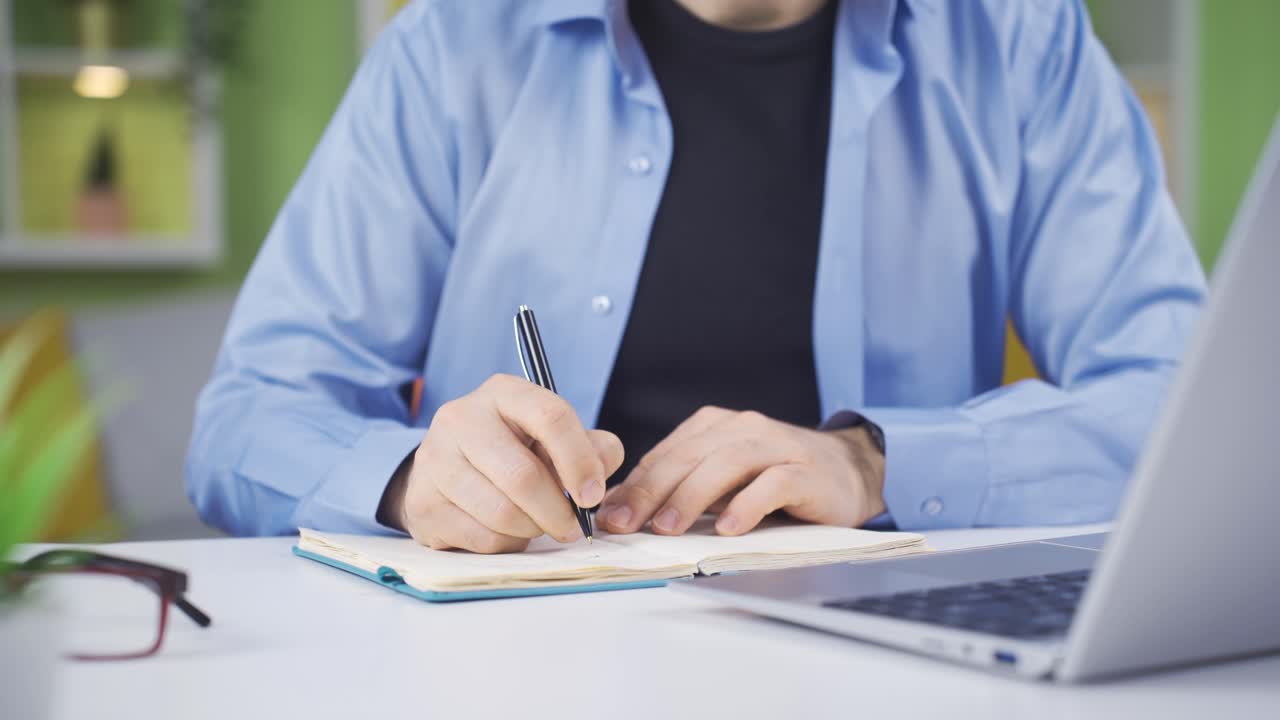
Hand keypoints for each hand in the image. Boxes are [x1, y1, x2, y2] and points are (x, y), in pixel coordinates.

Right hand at [379, 374, 623, 552]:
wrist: (446, 471)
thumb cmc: (514, 451)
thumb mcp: (554, 439)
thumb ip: (591, 449)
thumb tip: (596, 479)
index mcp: (503, 393)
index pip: (551, 416)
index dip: (579, 461)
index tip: (593, 496)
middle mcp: (461, 418)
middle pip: (523, 476)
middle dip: (558, 511)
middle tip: (570, 527)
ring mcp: (435, 459)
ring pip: (502, 513)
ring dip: (532, 530)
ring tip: (536, 525)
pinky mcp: (422, 503)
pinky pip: (482, 538)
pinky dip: (507, 544)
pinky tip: (506, 531)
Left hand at [597, 407, 884, 536]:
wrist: (848, 470)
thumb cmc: (775, 480)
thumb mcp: (723, 482)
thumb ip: (681, 489)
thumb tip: (625, 511)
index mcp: (715, 427)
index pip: (666, 455)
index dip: (634, 485)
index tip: (607, 515)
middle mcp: (743, 428)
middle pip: (689, 456)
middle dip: (651, 491)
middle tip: (626, 523)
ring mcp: (776, 446)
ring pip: (727, 464)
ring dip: (692, 496)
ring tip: (667, 528)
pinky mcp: (806, 470)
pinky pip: (773, 483)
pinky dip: (748, 504)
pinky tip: (728, 527)